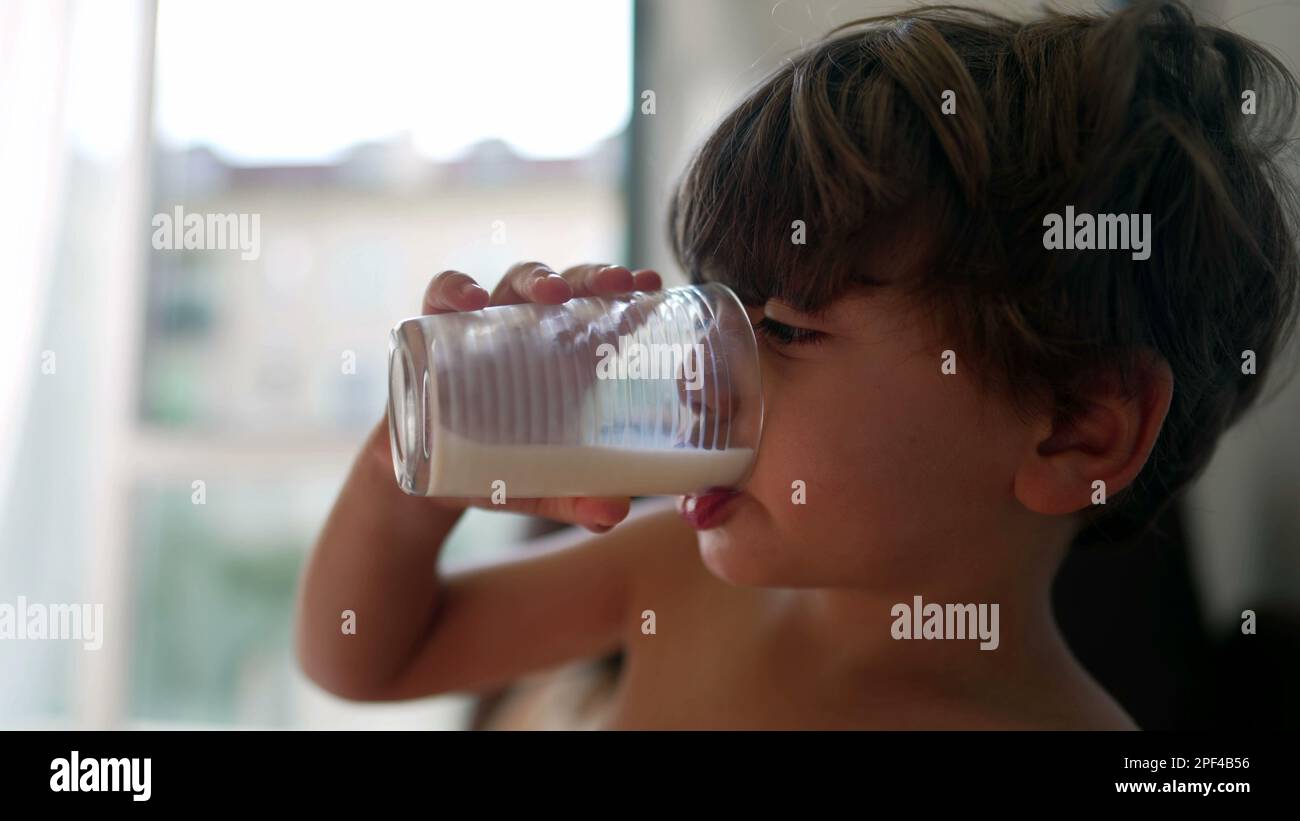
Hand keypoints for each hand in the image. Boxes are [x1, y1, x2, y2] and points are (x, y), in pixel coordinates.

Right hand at [414, 261, 661, 532]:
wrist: (423, 479)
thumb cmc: (493, 468)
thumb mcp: (535, 486)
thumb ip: (573, 498)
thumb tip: (614, 515)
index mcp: (562, 355)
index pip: (597, 307)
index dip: (624, 291)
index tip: (651, 283)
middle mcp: (526, 329)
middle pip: (564, 286)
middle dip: (591, 277)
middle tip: (617, 285)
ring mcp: (481, 325)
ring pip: (512, 283)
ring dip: (536, 279)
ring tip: (553, 294)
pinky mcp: (433, 329)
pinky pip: (441, 294)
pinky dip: (455, 289)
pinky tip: (471, 301)